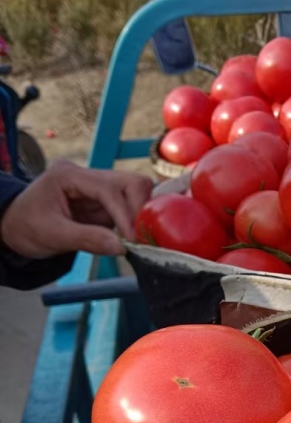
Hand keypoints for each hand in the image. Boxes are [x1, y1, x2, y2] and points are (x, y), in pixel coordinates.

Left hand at [0, 161, 152, 260]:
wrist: (15, 229)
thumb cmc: (26, 227)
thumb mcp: (52, 235)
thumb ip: (87, 239)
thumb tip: (121, 247)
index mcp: (68, 175)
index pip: (108, 188)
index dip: (124, 213)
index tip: (132, 238)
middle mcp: (87, 176)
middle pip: (130, 182)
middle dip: (140, 208)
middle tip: (142, 236)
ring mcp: (98, 189)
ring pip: (135, 192)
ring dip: (141, 215)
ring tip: (140, 239)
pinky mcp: (105, 204)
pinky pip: (130, 208)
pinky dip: (137, 222)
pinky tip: (137, 238)